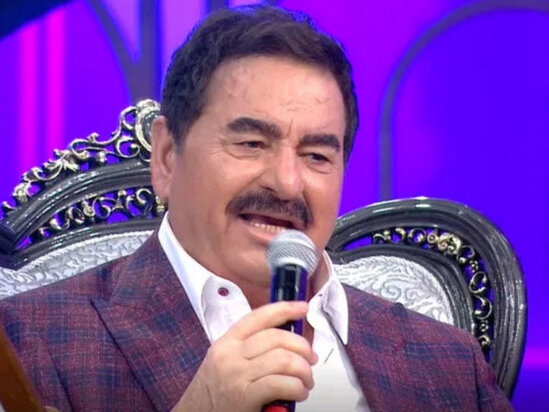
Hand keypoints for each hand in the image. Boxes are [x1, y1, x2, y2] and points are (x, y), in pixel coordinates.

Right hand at [172, 301, 316, 411]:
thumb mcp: (224, 360)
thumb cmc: (213, 391)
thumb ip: (250, 348)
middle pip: (277, 338)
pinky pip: (281, 384)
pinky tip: (297, 393)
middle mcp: (230, 355)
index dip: (284, 309)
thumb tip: (286, 341)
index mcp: (227, 342)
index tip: (301, 308)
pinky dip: (297, 388)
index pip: (259, 316)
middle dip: (302, 347)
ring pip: (284, 360)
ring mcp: (236, 375)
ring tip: (305, 381)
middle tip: (310, 359)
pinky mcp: (244, 397)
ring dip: (303, 371)